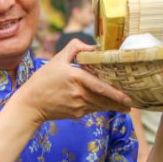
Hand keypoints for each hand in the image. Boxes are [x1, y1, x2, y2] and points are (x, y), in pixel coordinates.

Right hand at [12, 39, 132, 123]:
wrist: (30, 104)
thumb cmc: (43, 80)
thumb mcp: (57, 59)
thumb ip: (75, 48)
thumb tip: (93, 47)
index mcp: (75, 78)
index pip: (100, 87)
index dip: (115, 93)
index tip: (127, 97)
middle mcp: (79, 94)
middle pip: (104, 99)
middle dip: (119, 103)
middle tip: (131, 103)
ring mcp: (78, 106)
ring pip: (101, 106)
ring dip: (113, 107)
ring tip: (124, 107)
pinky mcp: (76, 114)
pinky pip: (93, 109)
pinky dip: (101, 107)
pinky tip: (108, 106)